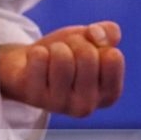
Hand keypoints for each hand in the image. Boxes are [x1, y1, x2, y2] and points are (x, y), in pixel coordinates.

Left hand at [0, 21, 122, 116]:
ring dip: (56, 48)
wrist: (27, 65)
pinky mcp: (34, 97)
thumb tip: (97, 36)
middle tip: (66, 53)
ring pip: (63, 57)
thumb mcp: (92, 40)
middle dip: (75, 43)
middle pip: (87, 54)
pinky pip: (39, 58)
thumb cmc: (66, 53)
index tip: (88, 51)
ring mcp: (59, 105)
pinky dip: (37, 52)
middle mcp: (87, 106)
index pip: (113, 57)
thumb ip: (109, 33)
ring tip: (51, 58)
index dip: (98, 43)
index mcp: (109, 95)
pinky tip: (35, 65)